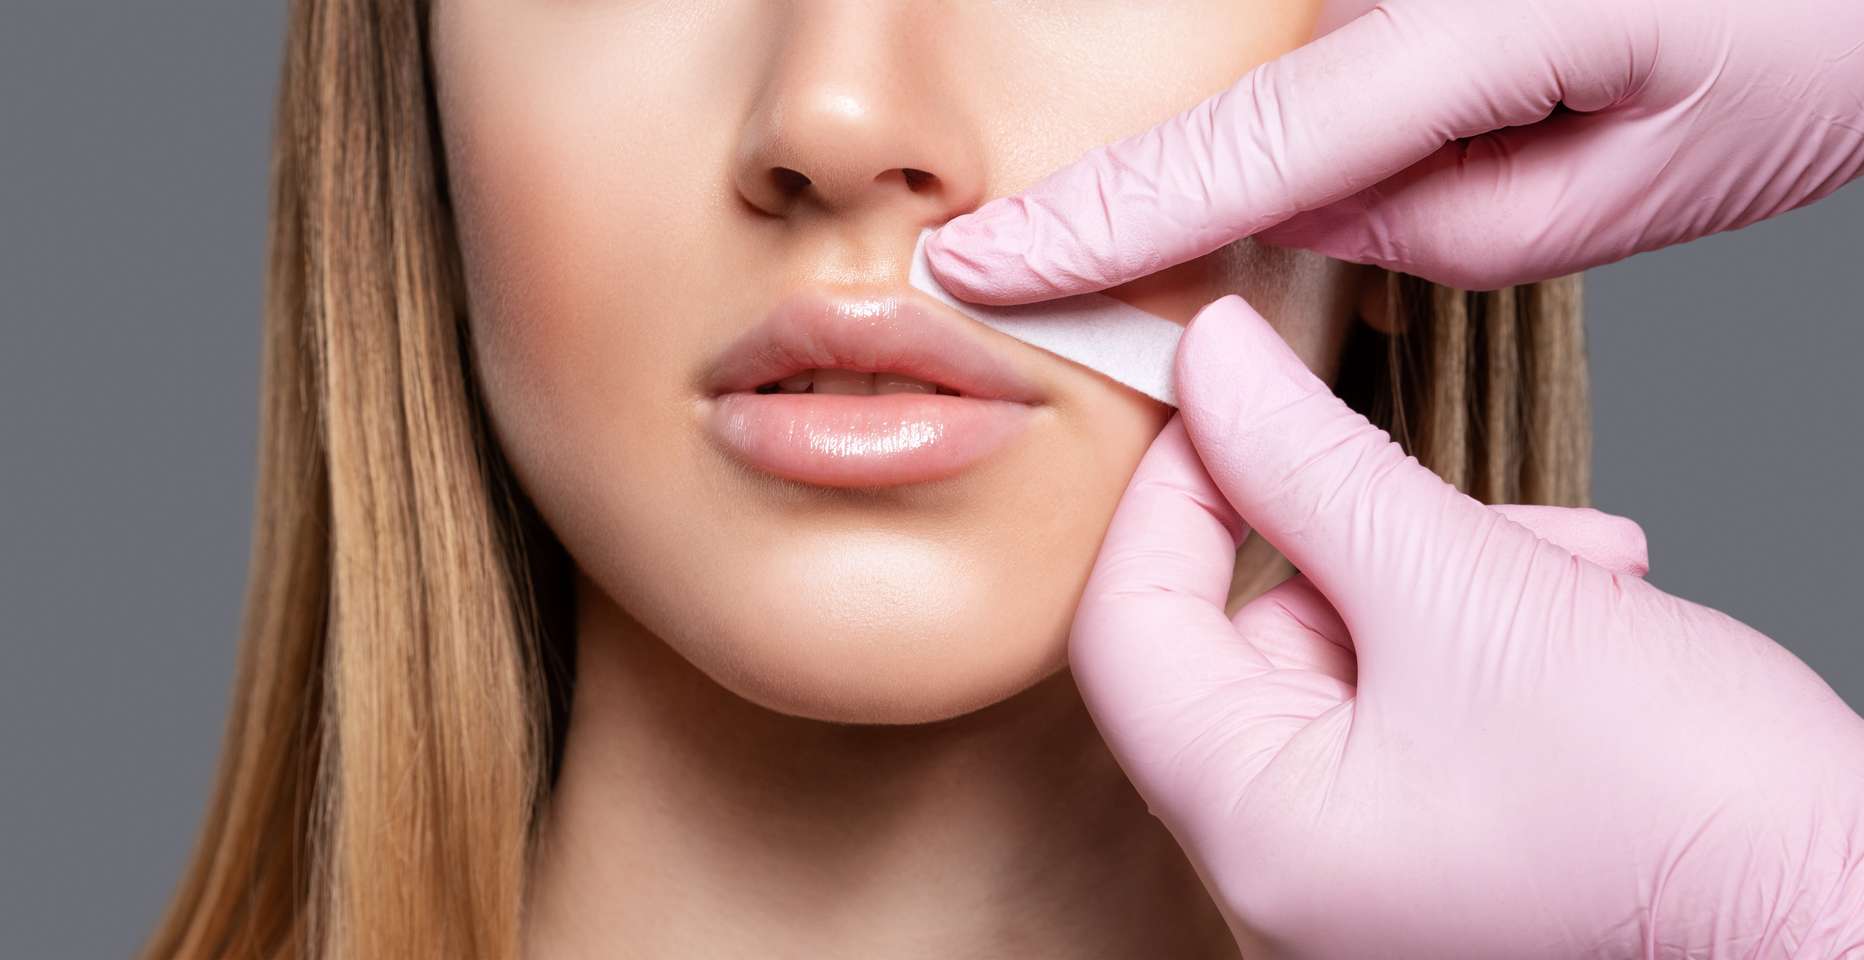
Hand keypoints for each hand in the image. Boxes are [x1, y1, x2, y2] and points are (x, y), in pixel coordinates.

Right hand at [924, 0, 1863, 295]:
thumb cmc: (1818, 35)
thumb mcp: (1652, 185)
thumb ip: (1449, 231)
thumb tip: (1317, 231)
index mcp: (1471, 24)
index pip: (1241, 148)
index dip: (1100, 220)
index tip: (982, 262)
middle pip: (1260, 119)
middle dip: (1242, 211)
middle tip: (1332, 231)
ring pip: (1308, 90)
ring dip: (1337, 162)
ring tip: (1515, 150)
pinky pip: (1348, 57)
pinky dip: (1353, 122)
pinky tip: (1455, 132)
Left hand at [1071, 295, 1863, 957]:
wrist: (1849, 909)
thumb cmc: (1682, 801)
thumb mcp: (1469, 588)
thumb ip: (1313, 464)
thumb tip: (1215, 360)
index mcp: (1258, 828)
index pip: (1129, 630)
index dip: (1171, 492)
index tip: (1227, 389)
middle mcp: (1288, 862)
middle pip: (1244, 633)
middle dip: (1356, 532)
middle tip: (1448, 492)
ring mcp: (1365, 855)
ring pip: (1347, 644)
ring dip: (1450, 566)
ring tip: (1575, 566)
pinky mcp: (1440, 832)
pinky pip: (1412, 688)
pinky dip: (1488, 620)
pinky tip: (1590, 598)